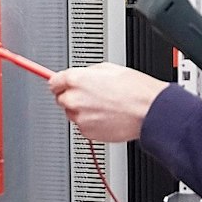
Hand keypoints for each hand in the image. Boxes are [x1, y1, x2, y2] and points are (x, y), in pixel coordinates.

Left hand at [49, 63, 167, 142]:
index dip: (61, 84)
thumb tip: (80, 77)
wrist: (147, 110)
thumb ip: (87, 74)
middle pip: (62, 99)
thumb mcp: (108, 68)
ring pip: (73, 114)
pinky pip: (84, 126)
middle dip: (74, 97)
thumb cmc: (134, 89)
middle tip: (92, 96)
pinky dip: (92, 123)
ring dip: (83, 111)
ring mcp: (80, 118)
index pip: (54, 83)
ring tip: (104, 106)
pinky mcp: (88, 133)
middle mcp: (74, 99)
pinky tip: (107, 116)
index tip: (63, 86)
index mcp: (76, 80)